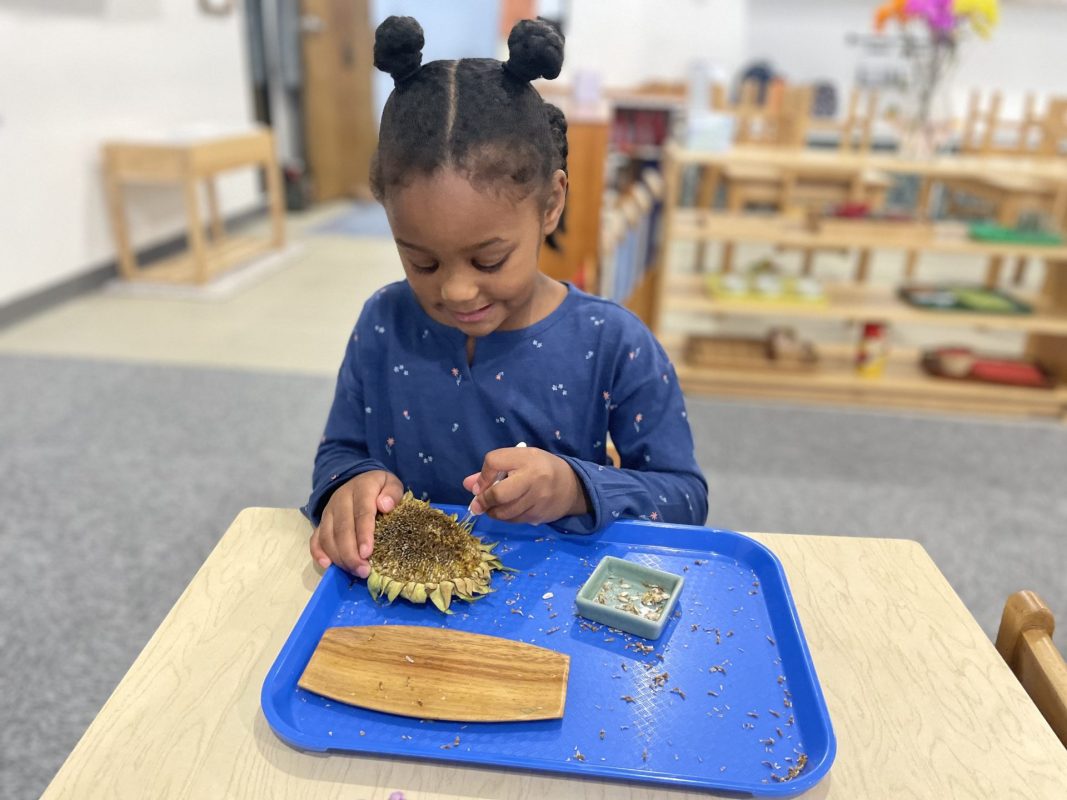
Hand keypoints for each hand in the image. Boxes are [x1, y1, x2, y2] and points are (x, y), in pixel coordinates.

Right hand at [310, 470, 403, 576]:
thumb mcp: (391, 484)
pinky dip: (318, 552)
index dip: (363, 534)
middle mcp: (341, 499)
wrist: (359, 480)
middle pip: (342, 529)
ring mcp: (328, 511)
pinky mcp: (322, 521)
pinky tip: (327, 565)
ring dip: (339, 557)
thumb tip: (386, 505)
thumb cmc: (380, 489)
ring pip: (328, 536)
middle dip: (351, 553)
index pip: (361, 512)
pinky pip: (316, 538)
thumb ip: (393, 493)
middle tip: (363, 571)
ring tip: (354, 572)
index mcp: (361, 488)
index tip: (367, 553)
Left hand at [462, 446, 587, 524]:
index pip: (494, 462)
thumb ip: (493, 470)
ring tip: (490, 508)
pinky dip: (505, 518)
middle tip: (477, 505)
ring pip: (505, 512)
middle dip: (483, 501)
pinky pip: (514, 520)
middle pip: (499, 493)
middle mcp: (533, 477)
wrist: (572, 486)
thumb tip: (468, 485)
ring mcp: (537, 498)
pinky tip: (505, 512)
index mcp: (526, 458)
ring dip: (492, 512)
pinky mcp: (539, 514)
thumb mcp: (519, 460)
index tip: (480, 484)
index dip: (482, 475)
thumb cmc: (540, 468)